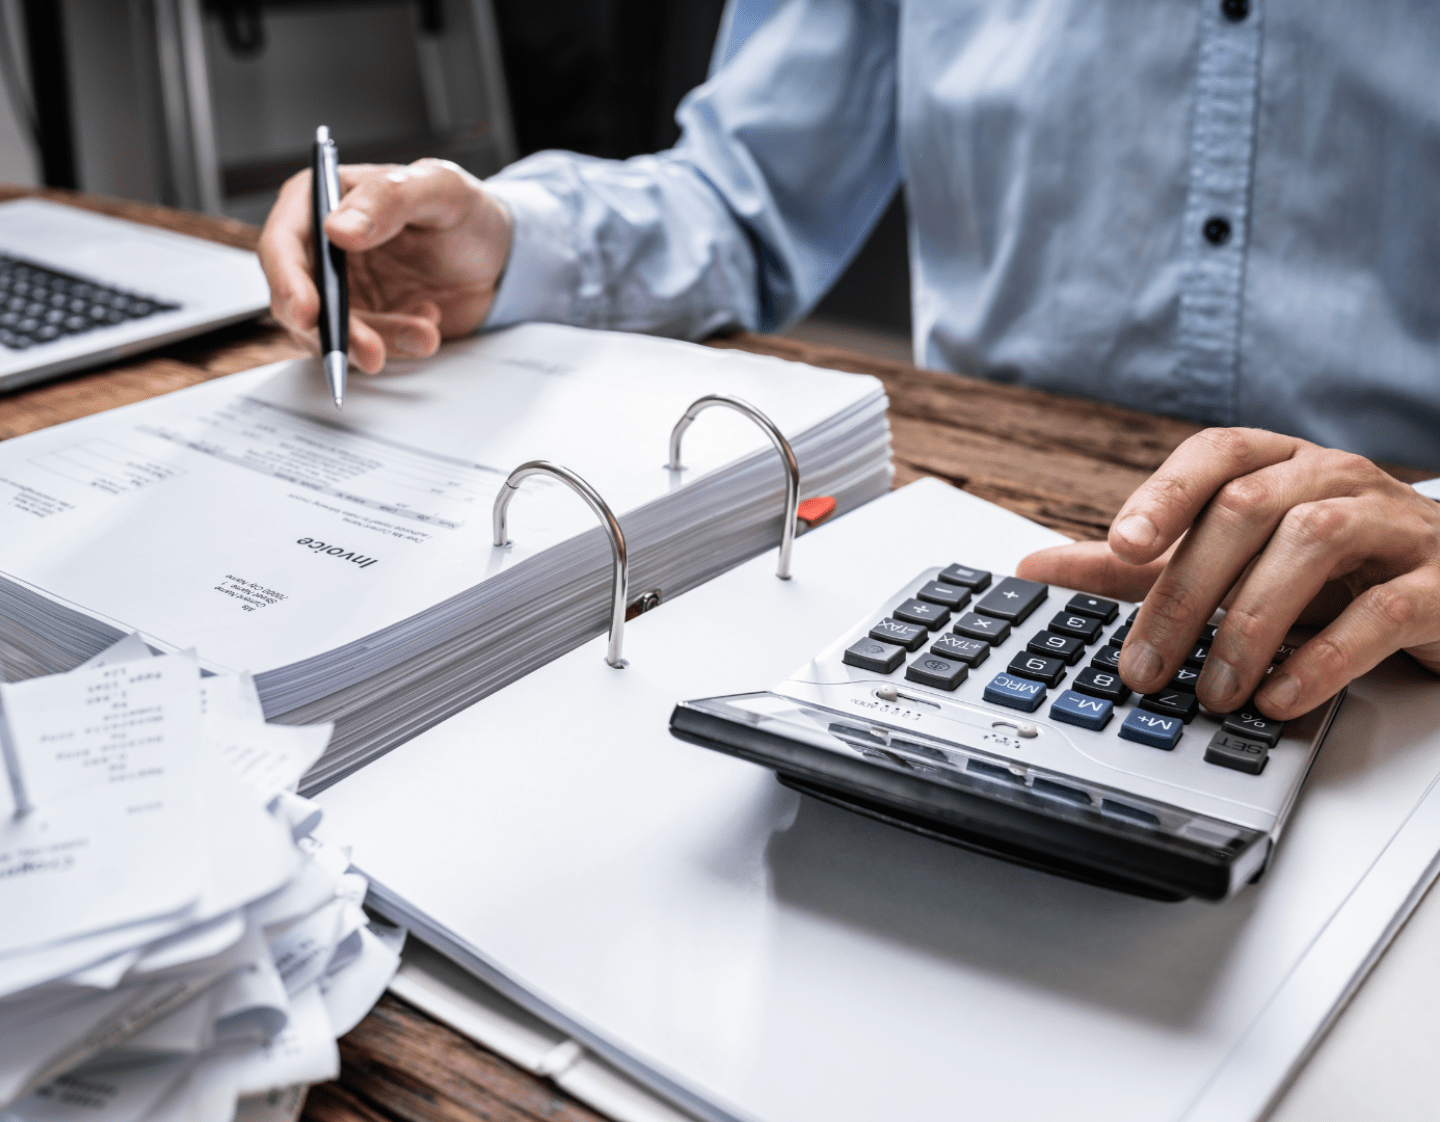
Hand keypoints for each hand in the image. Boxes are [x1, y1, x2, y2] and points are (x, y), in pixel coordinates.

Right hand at [257, 159, 512, 373]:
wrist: (499, 257)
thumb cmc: (466, 211)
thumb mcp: (440, 189)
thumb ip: (389, 201)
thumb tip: (337, 230)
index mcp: (323, 200)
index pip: (283, 243)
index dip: (288, 280)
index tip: (308, 312)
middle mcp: (322, 248)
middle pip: (298, 299)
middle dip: (333, 332)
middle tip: (370, 352)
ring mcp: (341, 290)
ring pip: (332, 333)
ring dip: (376, 341)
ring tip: (425, 334)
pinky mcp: (365, 322)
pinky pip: (365, 348)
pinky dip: (398, 344)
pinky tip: (429, 322)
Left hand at [1017, 428, 1439, 719]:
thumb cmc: (1331, 567)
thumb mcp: (1232, 557)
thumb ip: (1140, 564)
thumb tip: (1037, 567)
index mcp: (1282, 463)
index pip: (1217, 453)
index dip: (1166, 493)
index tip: (1122, 545)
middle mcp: (1336, 479)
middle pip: (1248, 510)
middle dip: (1186, 591)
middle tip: (1145, 664)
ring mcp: (1394, 525)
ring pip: (1313, 545)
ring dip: (1249, 625)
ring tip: (1213, 690)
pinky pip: (1380, 612)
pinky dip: (1323, 657)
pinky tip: (1280, 696)